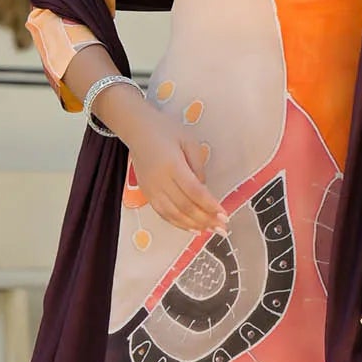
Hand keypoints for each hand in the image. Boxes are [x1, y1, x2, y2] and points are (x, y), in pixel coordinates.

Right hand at [126, 108, 229, 235]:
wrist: (137, 130)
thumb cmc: (166, 131)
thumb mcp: (188, 141)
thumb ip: (198, 166)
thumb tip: (204, 189)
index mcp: (172, 165)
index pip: (194, 191)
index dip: (210, 206)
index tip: (225, 215)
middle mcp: (160, 180)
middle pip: (185, 206)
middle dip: (206, 219)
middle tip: (222, 228)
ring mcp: (151, 189)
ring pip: (173, 214)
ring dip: (193, 225)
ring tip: (210, 231)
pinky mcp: (146, 194)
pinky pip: (163, 214)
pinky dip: (178, 224)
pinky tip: (192, 228)